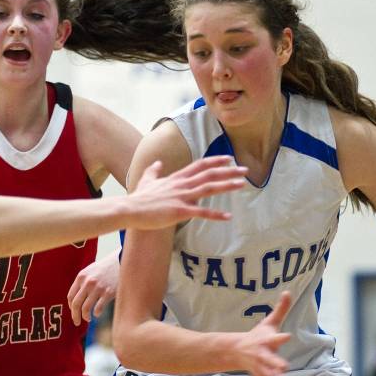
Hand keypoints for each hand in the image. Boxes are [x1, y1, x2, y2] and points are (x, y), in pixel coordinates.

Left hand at [68, 255, 118, 325]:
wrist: (121, 261)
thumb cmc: (105, 268)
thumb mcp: (90, 271)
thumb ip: (82, 283)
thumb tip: (75, 300)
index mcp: (81, 277)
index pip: (71, 296)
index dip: (71, 306)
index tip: (74, 311)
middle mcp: (87, 282)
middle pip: (76, 304)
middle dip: (75, 316)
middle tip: (77, 322)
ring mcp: (98, 288)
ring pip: (86, 308)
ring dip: (85, 317)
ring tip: (87, 319)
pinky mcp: (108, 293)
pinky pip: (98, 308)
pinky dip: (96, 314)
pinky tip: (97, 313)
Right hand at [125, 156, 245, 229]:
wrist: (130, 209)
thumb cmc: (138, 197)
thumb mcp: (146, 180)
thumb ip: (153, 171)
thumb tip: (156, 163)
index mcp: (176, 178)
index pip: (200, 165)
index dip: (215, 161)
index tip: (229, 158)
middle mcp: (182, 184)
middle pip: (209, 174)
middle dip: (228, 171)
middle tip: (245, 170)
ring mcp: (181, 197)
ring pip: (209, 188)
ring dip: (227, 185)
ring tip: (242, 184)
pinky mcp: (179, 211)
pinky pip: (201, 213)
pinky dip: (216, 214)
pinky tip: (228, 216)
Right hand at [232, 292, 296, 375]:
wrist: (237, 352)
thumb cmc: (257, 337)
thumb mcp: (268, 322)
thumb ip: (281, 309)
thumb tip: (288, 291)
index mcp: (265, 342)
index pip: (273, 338)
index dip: (279, 338)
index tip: (286, 336)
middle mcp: (263, 357)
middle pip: (269, 360)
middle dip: (275, 364)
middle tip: (283, 367)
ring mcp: (263, 369)